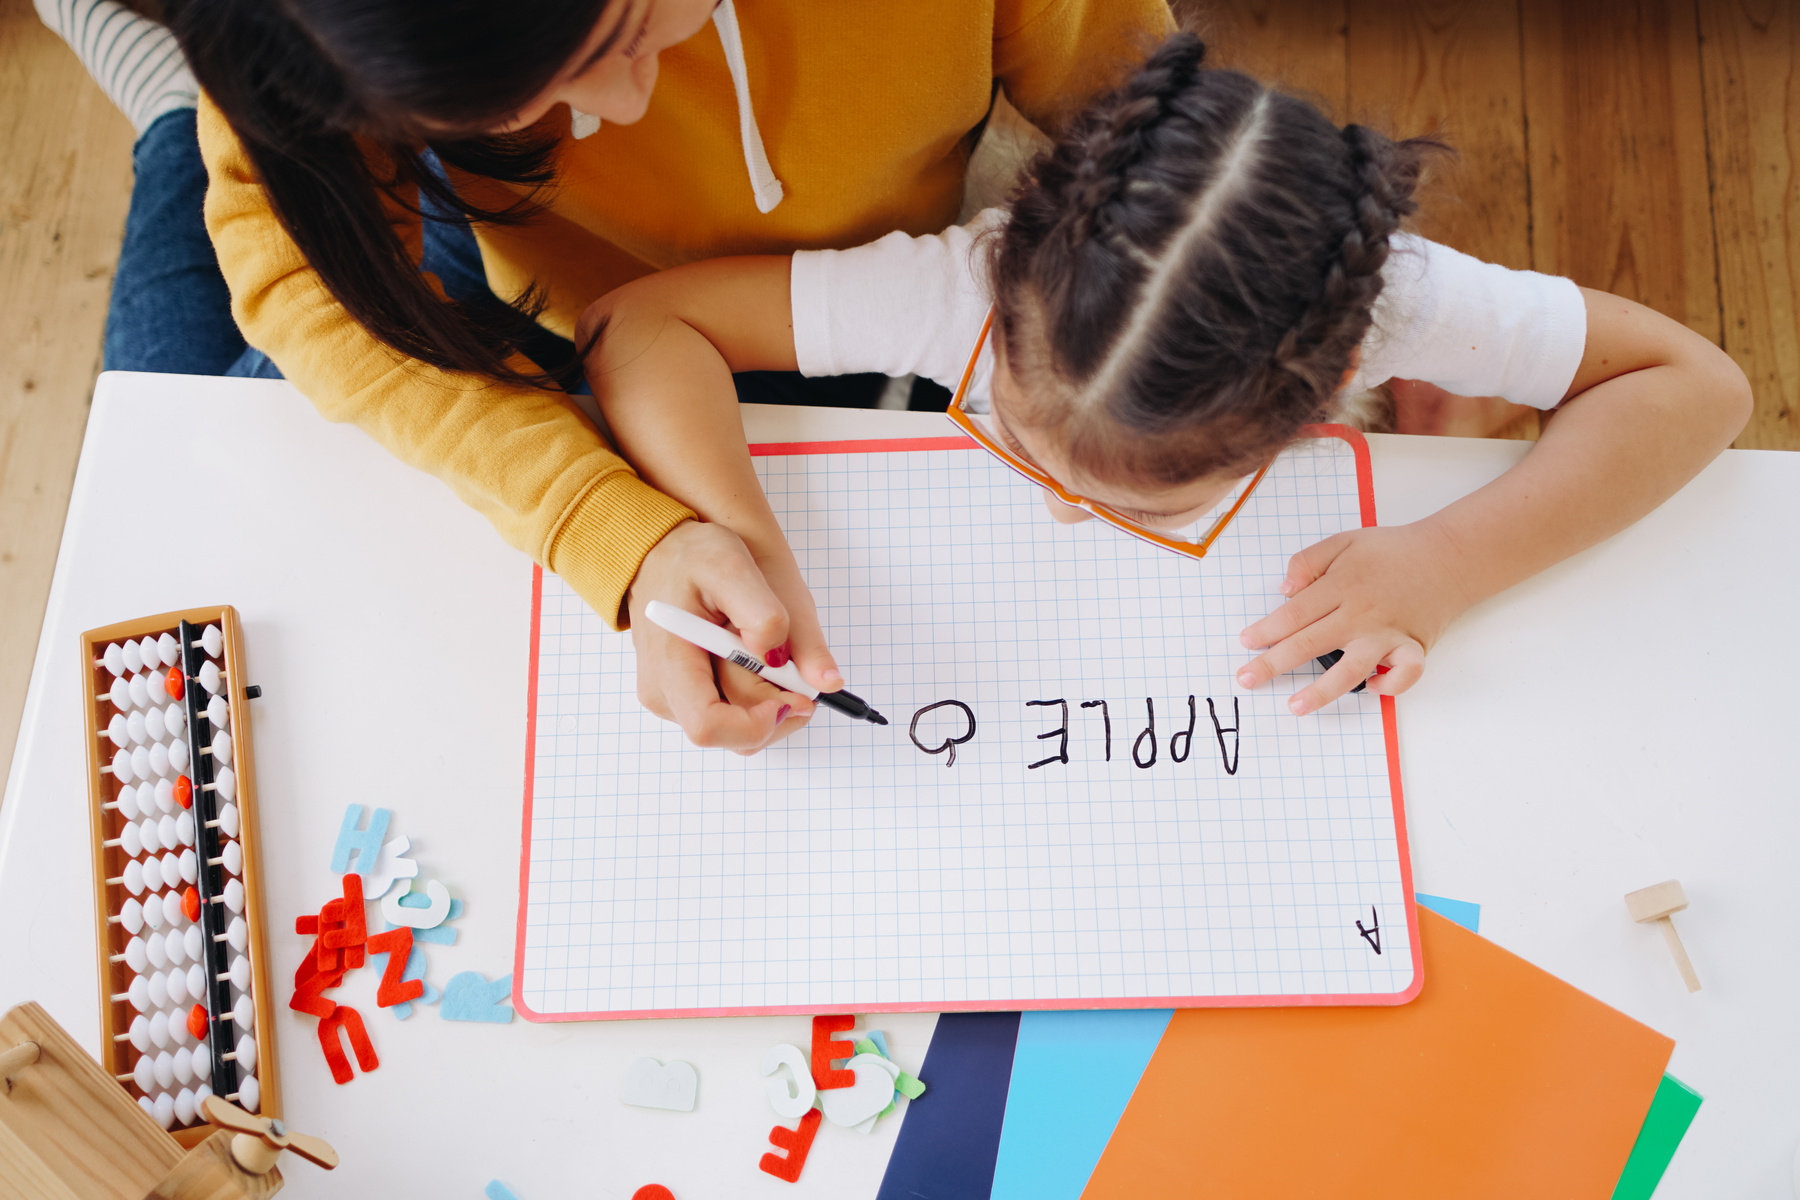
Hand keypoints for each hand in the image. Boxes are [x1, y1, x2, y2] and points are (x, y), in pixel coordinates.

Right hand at [627, 520, 843, 753]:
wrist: (660, 550)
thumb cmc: (689, 555)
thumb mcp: (731, 566)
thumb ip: (765, 616)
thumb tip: (809, 673)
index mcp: (669, 664)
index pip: (709, 727)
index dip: (759, 723)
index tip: (795, 696)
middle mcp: (665, 694)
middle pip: (736, 736)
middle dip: (780, 709)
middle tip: (799, 666)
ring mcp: (674, 700)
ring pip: (740, 732)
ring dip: (773, 703)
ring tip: (774, 653)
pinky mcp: (686, 699)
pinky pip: (735, 716)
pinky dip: (762, 697)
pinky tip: (761, 661)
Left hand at [1235, 522, 1471, 714]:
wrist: (1448, 556)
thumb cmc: (1391, 552)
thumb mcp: (1344, 541)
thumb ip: (1308, 561)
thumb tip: (1284, 590)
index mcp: (1341, 585)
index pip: (1293, 614)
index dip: (1266, 631)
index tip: (1246, 643)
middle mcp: (1361, 613)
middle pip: (1309, 643)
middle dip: (1273, 664)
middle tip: (1247, 679)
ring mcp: (1388, 634)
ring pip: (1350, 669)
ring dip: (1321, 691)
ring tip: (1295, 706)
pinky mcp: (1414, 647)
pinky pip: (1404, 675)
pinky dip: (1390, 686)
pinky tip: (1371, 687)